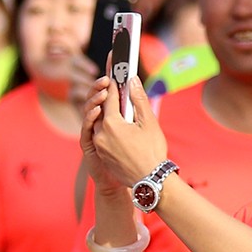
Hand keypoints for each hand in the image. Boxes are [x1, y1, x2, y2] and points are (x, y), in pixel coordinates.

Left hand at [81, 75, 167, 190]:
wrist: (150, 181)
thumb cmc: (152, 152)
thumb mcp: (149, 123)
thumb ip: (138, 99)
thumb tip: (132, 80)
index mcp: (111, 124)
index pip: (110, 97)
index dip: (113, 82)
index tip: (114, 71)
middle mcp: (101, 134)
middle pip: (102, 109)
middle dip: (108, 97)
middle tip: (114, 85)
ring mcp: (99, 146)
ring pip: (100, 123)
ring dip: (107, 114)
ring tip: (116, 106)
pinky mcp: (101, 155)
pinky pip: (100, 136)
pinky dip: (106, 128)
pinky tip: (116, 126)